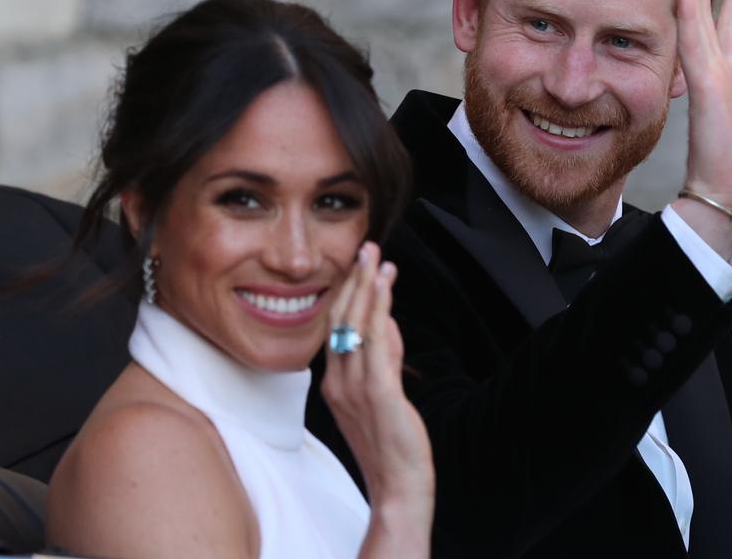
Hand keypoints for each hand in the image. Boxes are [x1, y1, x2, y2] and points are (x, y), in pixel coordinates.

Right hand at [321, 242, 432, 557]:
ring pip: (356, 325)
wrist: (397, 484)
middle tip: (366, 247)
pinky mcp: (378, 394)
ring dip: (367, 287)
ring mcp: (355, 387)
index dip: (347, 293)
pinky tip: (385, 288)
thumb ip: (384, 357)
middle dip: (354, 280)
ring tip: (376, 257)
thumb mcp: (382, 393)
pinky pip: (376, 343)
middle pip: (341, 320)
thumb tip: (388, 322)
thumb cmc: (391, 442)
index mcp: (334, 382)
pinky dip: (379, 310)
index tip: (359, 265)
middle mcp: (338, 381)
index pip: (336, 328)